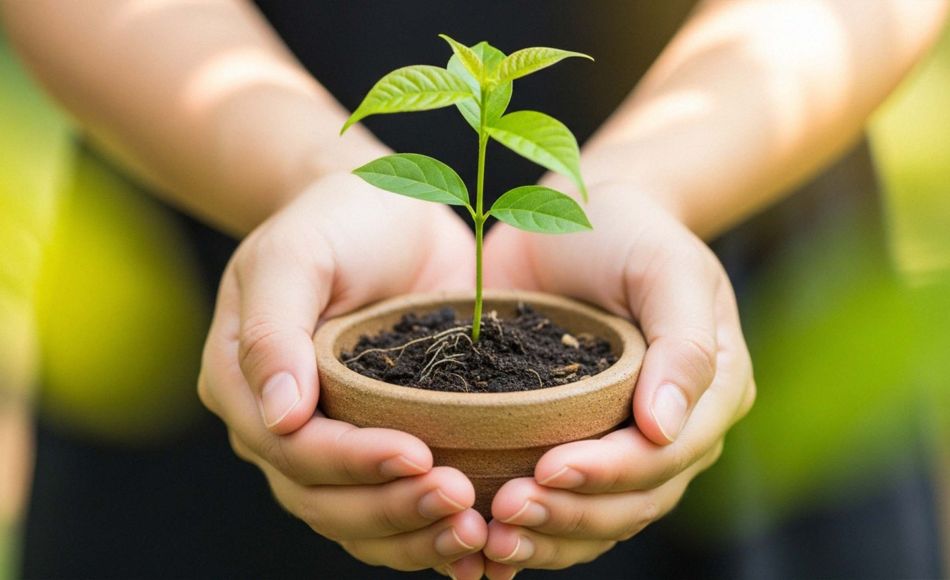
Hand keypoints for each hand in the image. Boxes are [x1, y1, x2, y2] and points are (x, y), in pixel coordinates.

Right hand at [198, 173, 487, 576]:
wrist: (388, 211)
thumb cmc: (337, 220)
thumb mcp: (296, 253)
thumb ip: (274, 328)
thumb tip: (279, 418)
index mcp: (243, 384)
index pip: (291, 448)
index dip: (351, 463)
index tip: (418, 456)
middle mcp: (281, 427)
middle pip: (323, 500)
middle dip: (391, 509)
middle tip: (459, 503)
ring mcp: (332, 441)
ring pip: (358, 521)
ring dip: (414, 536)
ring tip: (473, 532)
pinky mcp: (382, 442)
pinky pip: (393, 508)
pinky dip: (428, 534)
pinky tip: (475, 544)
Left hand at [481, 183, 754, 575]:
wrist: (570, 216)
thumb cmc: (627, 231)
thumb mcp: (665, 266)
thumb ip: (683, 342)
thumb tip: (665, 427)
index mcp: (709, 393)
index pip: (666, 455)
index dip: (609, 473)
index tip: (546, 469)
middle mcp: (671, 430)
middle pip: (632, 502)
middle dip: (570, 514)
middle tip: (504, 512)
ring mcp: (620, 442)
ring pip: (598, 520)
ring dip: (547, 537)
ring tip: (491, 537)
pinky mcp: (571, 442)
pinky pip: (563, 506)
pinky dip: (531, 531)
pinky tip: (487, 540)